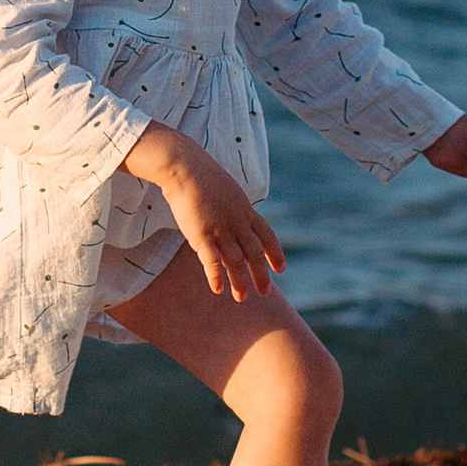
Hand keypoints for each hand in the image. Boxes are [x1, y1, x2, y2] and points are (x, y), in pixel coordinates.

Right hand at [123, 121, 287, 300]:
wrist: (185, 167)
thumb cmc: (201, 175)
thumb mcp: (226, 190)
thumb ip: (233, 207)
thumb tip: (235, 215)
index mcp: (245, 210)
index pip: (267, 235)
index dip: (275, 253)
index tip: (281, 269)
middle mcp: (237, 221)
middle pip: (255, 253)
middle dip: (261, 274)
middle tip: (266, 292)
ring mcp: (221, 228)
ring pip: (236, 261)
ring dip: (240, 281)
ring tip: (242, 298)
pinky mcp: (201, 234)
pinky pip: (212, 260)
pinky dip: (216, 276)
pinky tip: (218, 290)